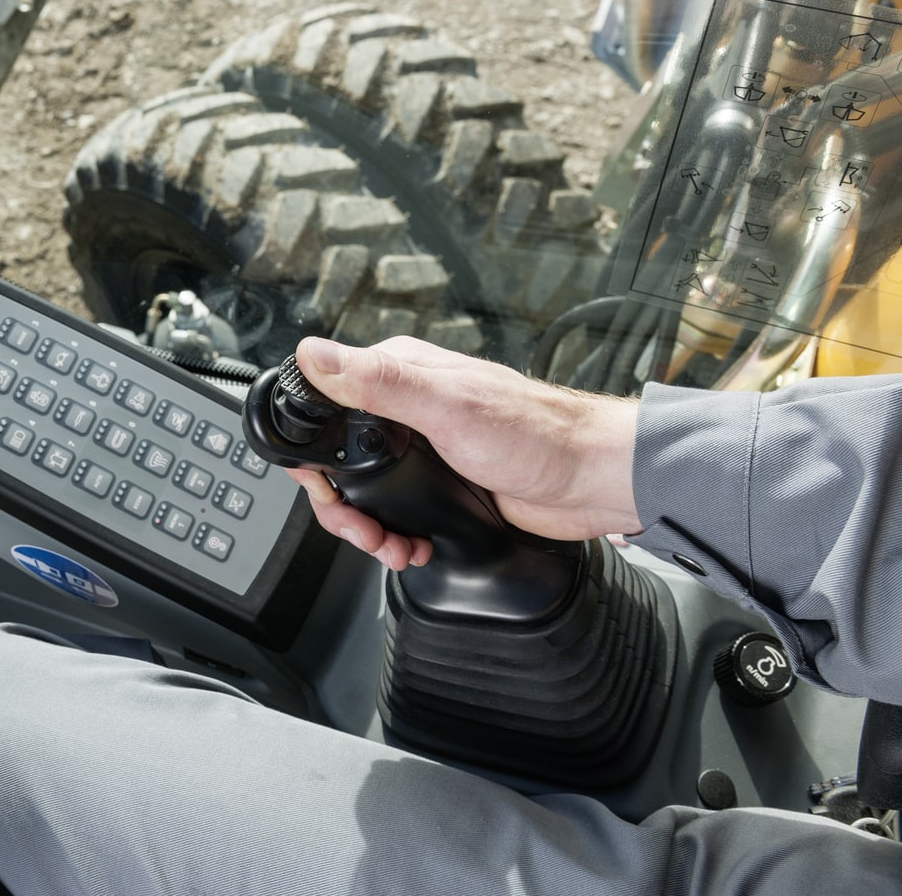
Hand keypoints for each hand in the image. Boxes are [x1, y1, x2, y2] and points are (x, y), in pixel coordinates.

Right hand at [284, 336, 642, 569]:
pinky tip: (412, 545)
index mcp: (397, 374)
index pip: (323, 402)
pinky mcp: (439, 481)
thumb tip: (314, 354)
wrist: (591, 481)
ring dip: (366, 525)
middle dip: (340, 503)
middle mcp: (404, 406)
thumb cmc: (537, 435)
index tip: (321, 484)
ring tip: (388, 546)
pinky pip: (396, 510)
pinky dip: (395, 535)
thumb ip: (379, 382)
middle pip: (337, 457)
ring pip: (364, 489)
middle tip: (360, 529)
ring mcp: (421, 446)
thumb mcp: (448, 406)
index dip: (310, 451)